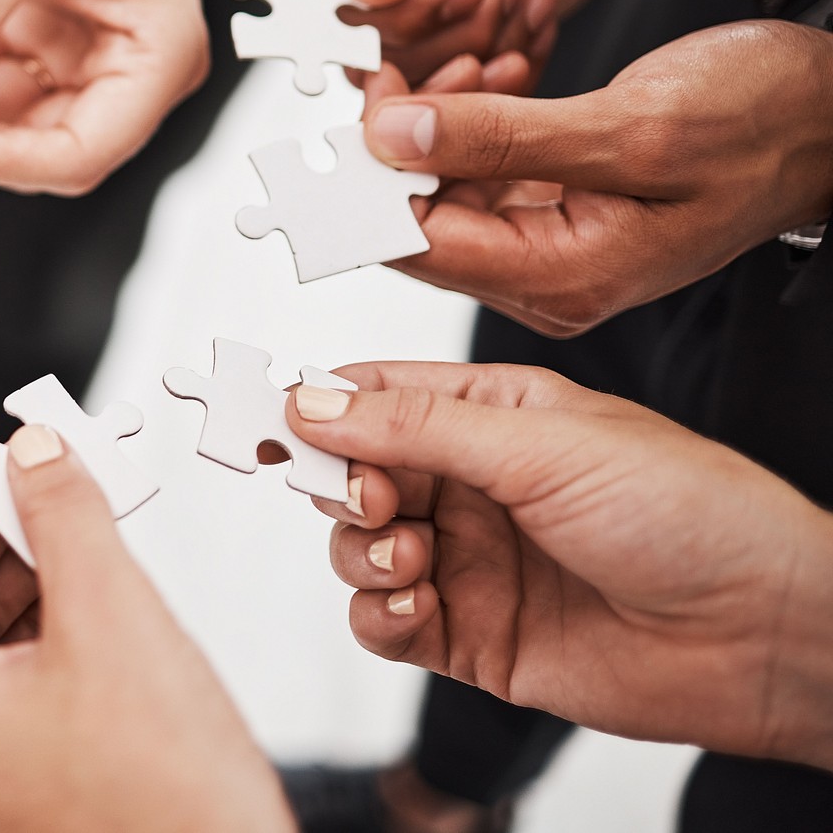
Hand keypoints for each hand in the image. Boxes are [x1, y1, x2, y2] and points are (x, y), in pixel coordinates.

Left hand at [0, 426, 293, 832]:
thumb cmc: (163, 805)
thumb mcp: (112, 616)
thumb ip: (64, 515)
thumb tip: (36, 452)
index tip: (30, 452)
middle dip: (24, 549)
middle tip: (78, 494)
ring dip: (43, 604)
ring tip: (103, 563)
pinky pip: (7, 712)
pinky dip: (50, 664)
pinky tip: (105, 637)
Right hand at [287, 361, 832, 769]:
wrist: (763, 633)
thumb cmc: (688, 512)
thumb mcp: (542, 444)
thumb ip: (415, 427)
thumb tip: (311, 402)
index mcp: (492, 416)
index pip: (374, 397)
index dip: (317, 405)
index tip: (269, 415)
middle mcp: (472, 485)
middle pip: (353, 473)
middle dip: (339, 483)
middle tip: (365, 497)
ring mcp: (469, 561)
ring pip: (357, 548)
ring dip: (360, 550)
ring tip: (407, 555)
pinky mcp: (471, 635)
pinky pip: (383, 622)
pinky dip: (379, 612)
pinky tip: (418, 605)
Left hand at [360, 20, 832, 334]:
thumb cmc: (769, 123)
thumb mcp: (629, 126)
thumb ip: (501, 137)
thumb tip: (391, 138)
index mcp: (563, 277)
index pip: (417, 242)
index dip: (371, 172)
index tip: (359, 98)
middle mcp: (548, 275)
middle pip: (420, 216)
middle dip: (403, 135)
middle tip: (407, 59)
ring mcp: (552, 242)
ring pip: (447, 182)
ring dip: (443, 113)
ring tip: (477, 48)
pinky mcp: (559, 205)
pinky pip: (484, 165)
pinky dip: (480, 112)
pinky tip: (503, 64)